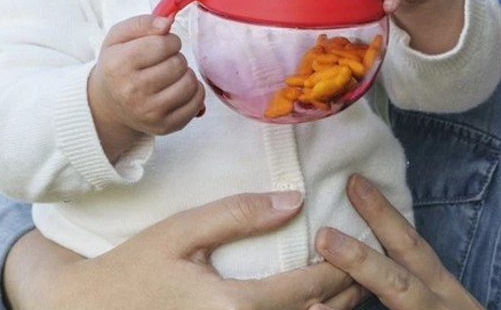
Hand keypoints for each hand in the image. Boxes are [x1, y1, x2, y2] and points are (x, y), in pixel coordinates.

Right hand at [4, 191, 354, 309]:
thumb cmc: (135, 268)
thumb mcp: (183, 231)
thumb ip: (238, 214)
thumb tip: (294, 200)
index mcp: (233, 306)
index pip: (305, 288)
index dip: (337, 268)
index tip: (356, 245)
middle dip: (343, 295)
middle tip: (365, 269)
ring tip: (349, 289)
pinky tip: (306, 306)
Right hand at [88, 14, 205, 160]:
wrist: (108, 103)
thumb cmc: (118, 64)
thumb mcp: (118, 37)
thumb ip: (142, 23)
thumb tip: (166, 23)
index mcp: (119, 65)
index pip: (163, 44)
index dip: (169, 40)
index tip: (161, 45)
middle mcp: (132, 91)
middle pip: (178, 63)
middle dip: (175, 57)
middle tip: (163, 62)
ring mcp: (150, 112)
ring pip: (190, 82)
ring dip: (185, 74)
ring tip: (170, 75)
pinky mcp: (165, 126)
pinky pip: (197, 102)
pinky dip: (194, 91)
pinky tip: (179, 88)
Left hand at [311, 175, 483, 309]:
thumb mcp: (440, 296)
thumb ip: (408, 273)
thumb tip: (361, 250)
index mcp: (442, 291)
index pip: (412, 247)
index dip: (384, 214)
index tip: (353, 182)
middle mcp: (441, 307)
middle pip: (400, 283)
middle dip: (361, 260)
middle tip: (322, 236)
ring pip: (398, 304)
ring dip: (353, 302)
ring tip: (312, 306)